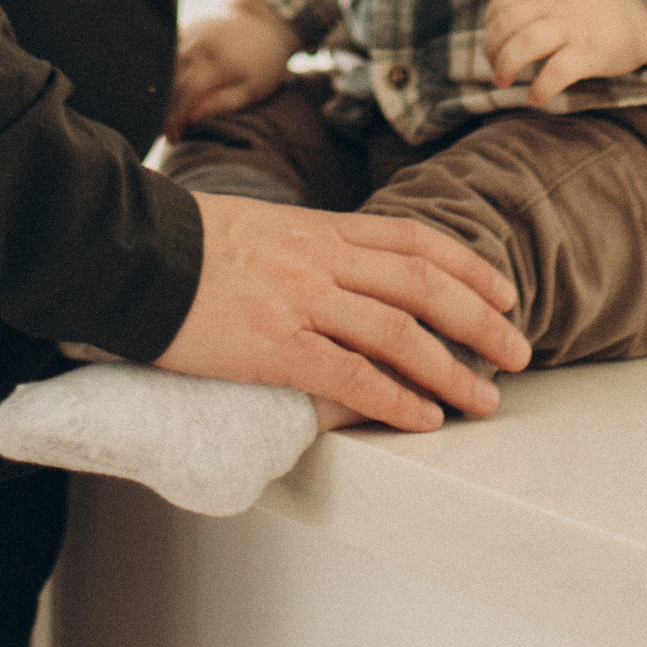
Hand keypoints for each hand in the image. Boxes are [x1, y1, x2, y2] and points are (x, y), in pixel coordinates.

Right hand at [158, 196, 523, 431]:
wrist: (128, 254)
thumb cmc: (183, 244)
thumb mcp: (258, 227)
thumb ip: (306, 248)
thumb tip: (341, 274)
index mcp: (319, 228)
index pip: (415, 240)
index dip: (468, 266)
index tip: (502, 291)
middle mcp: (321, 260)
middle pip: (424, 285)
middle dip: (480, 320)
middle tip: (517, 351)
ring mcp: (301, 302)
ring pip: (400, 334)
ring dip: (452, 370)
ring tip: (484, 400)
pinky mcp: (275, 346)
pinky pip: (352, 376)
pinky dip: (397, 400)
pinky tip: (424, 419)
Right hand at [166, 0, 296, 134]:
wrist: (263, 20)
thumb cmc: (263, 61)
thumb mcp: (253, 88)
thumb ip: (223, 102)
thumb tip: (192, 118)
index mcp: (217, 62)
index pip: (187, 93)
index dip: (176, 117)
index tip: (172, 137)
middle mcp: (199, 45)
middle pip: (171, 81)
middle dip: (164, 109)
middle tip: (161, 132)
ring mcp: (189, 33)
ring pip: (165, 66)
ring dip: (159, 92)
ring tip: (159, 114)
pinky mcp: (185, 27)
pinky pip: (166, 50)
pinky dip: (161, 70)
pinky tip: (160, 88)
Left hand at [483, 0, 646, 106]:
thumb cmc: (604, 6)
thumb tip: (512, 23)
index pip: (504, 0)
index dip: (491, 24)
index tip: (494, 43)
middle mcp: (556, 4)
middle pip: (508, 24)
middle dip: (492, 50)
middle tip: (495, 70)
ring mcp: (573, 27)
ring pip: (525, 43)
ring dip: (507, 66)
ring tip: (504, 82)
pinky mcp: (590, 51)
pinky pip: (556, 70)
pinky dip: (540, 87)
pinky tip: (535, 97)